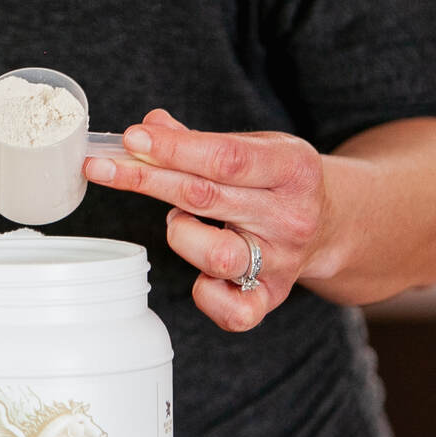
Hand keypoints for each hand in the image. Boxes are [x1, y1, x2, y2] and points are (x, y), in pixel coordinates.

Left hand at [83, 108, 331, 331]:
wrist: (333, 225)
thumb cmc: (280, 181)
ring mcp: (282, 261)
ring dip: (180, 233)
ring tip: (180, 220)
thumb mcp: (255, 146)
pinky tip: (199, 274)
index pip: (225, 157)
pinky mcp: (272, 298)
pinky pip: (233, 311)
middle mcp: (291, 217)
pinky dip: (206, 295)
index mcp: (292, 168)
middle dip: (145, 180)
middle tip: (102, 168)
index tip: (131, 139)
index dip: (172, 148)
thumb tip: (150, 125)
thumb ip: (201, 139)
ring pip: (216, 256)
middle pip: (206, 198)